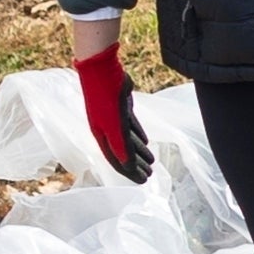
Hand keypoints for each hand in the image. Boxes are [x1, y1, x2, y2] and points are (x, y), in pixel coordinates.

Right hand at [72, 44, 156, 183]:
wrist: (101, 71)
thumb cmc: (105, 99)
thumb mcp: (115, 126)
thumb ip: (123, 147)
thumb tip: (130, 167)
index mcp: (102, 136)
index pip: (117, 161)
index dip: (130, 172)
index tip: (143, 182)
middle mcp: (106, 129)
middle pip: (123, 153)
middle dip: (136, 165)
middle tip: (150, 174)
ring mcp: (112, 118)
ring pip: (128, 140)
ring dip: (140, 152)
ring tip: (152, 161)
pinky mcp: (120, 107)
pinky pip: (131, 126)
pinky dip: (138, 135)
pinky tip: (146, 142)